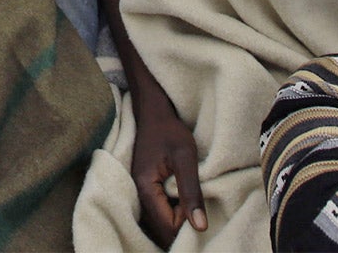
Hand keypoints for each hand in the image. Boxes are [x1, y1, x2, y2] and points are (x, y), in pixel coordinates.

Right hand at [129, 79, 206, 243]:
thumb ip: (191, 192)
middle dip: (181, 226)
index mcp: (145, 188)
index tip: (200, 209)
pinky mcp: (144, 187)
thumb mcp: (185, 157)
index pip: (167, 226)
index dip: (186, 224)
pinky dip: (171, 211)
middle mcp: (137, 193)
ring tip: (191, 206)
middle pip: (160, 228)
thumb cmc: (169, 129)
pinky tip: (182, 201)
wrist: (152, 110)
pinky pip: (157, 210)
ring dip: (176, 219)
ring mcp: (139, 191)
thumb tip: (200, 227)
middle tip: (198, 211)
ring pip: (158, 221)